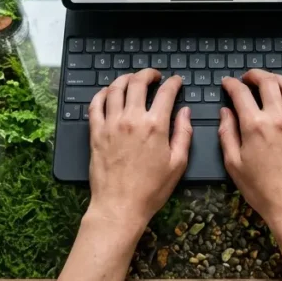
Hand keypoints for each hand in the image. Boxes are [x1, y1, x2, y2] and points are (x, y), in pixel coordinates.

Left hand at [87, 69, 192, 237]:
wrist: (119, 206)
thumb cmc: (151, 189)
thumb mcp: (178, 163)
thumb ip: (184, 133)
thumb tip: (185, 112)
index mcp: (155, 125)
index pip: (166, 92)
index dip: (173, 82)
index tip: (175, 81)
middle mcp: (132, 119)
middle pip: (138, 83)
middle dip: (148, 74)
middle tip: (154, 76)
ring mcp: (110, 124)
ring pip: (115, 88)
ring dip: (125, 79)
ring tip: (132, 80)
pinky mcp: (95, 132)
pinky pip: (95, 104)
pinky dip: (102, 93)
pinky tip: (108, 93)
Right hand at [220, 69, 281, 280]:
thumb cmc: (260, 188)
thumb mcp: (233, 164)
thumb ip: (227, 133)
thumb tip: (225, 112)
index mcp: (254, 125)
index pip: (241, 93)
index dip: (231, 84)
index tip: (227, 83)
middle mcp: (277, 117)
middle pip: (267, 82)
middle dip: (254, 75)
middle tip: (247, 77)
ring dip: (276, 78)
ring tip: (268, 80)